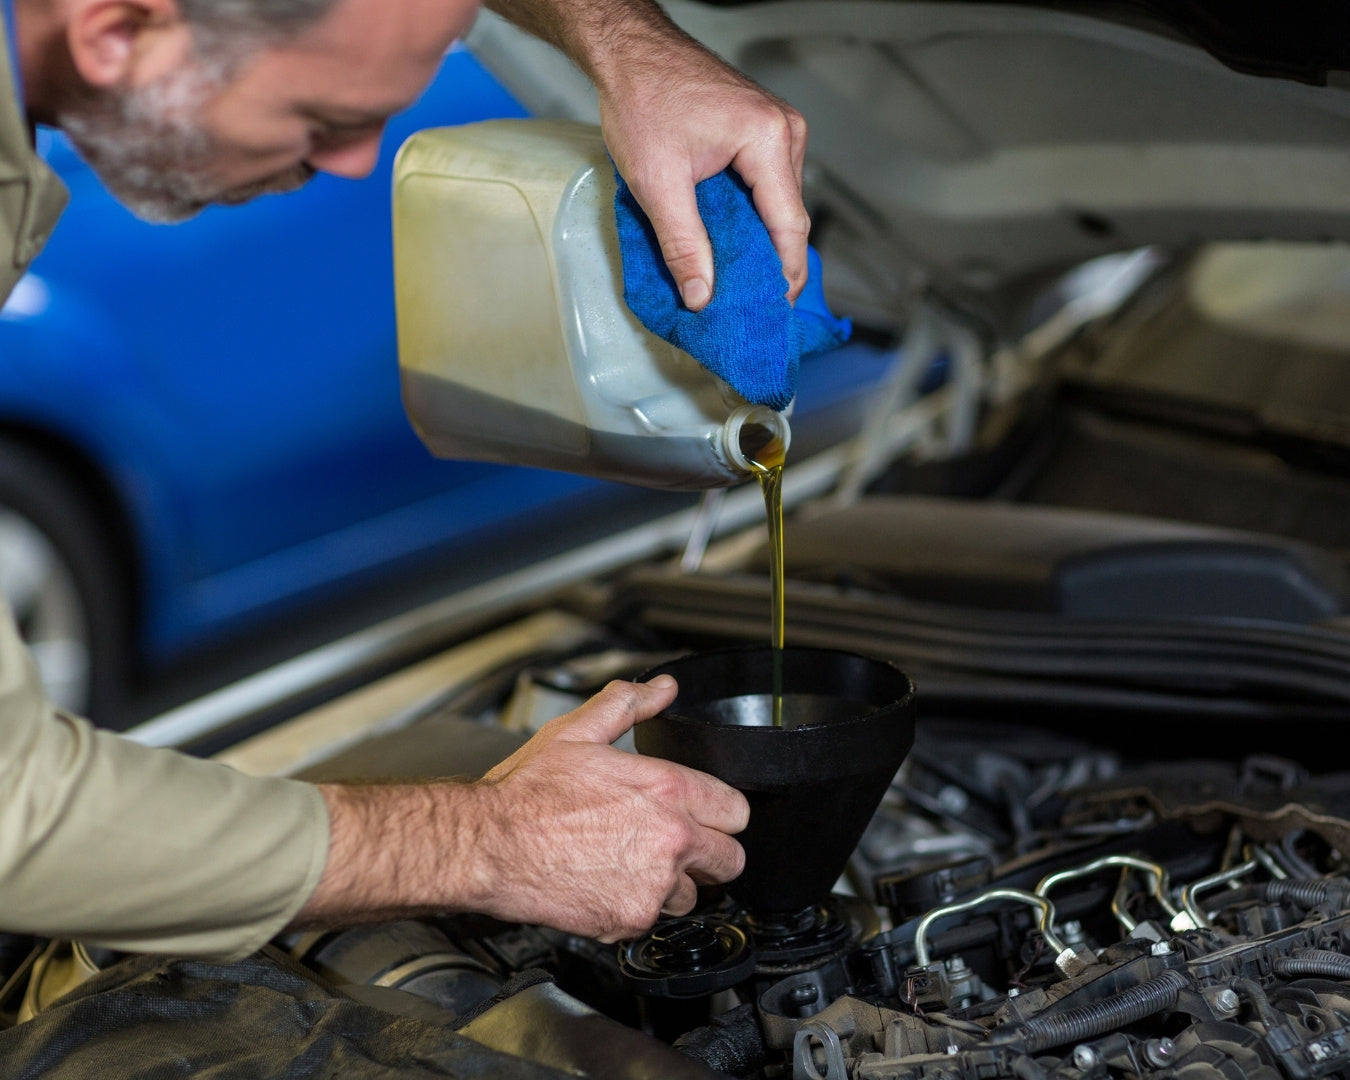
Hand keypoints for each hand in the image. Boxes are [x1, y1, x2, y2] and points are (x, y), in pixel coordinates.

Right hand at [299, 676, 747, 942]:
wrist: (487, 846)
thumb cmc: (526, 793)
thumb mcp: (577, 732)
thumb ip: (628, 706)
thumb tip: (661, 688)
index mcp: (667, 789)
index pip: (737, 811)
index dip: (720, 812)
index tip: (705, 815)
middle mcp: (670, 839)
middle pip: (730, 860)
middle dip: (709, 853)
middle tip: (678, 846)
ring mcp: (653, 885)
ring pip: (693, 896)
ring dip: (673, 885)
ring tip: (633, 865)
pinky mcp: (630, 920)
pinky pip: (654, 920)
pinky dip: (637, 908)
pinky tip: (608, 884)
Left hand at [485, 0, 809, 311]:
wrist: (629, 51)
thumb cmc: (642, 99)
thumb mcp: (658, 183)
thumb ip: (683, 245)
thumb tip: (702, 296)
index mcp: (770, 140)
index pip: (790, 226)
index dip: (783, 276)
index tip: (772, 312)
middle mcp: (786, 132)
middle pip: (788, 217)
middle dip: (769, 263)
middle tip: (748, 304)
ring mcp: (778, 129)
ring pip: (778, 204)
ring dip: (758, 241)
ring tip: (734, 280)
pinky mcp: (762, 131)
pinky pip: (767, 186)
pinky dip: (750, 216)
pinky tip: (728, 242)